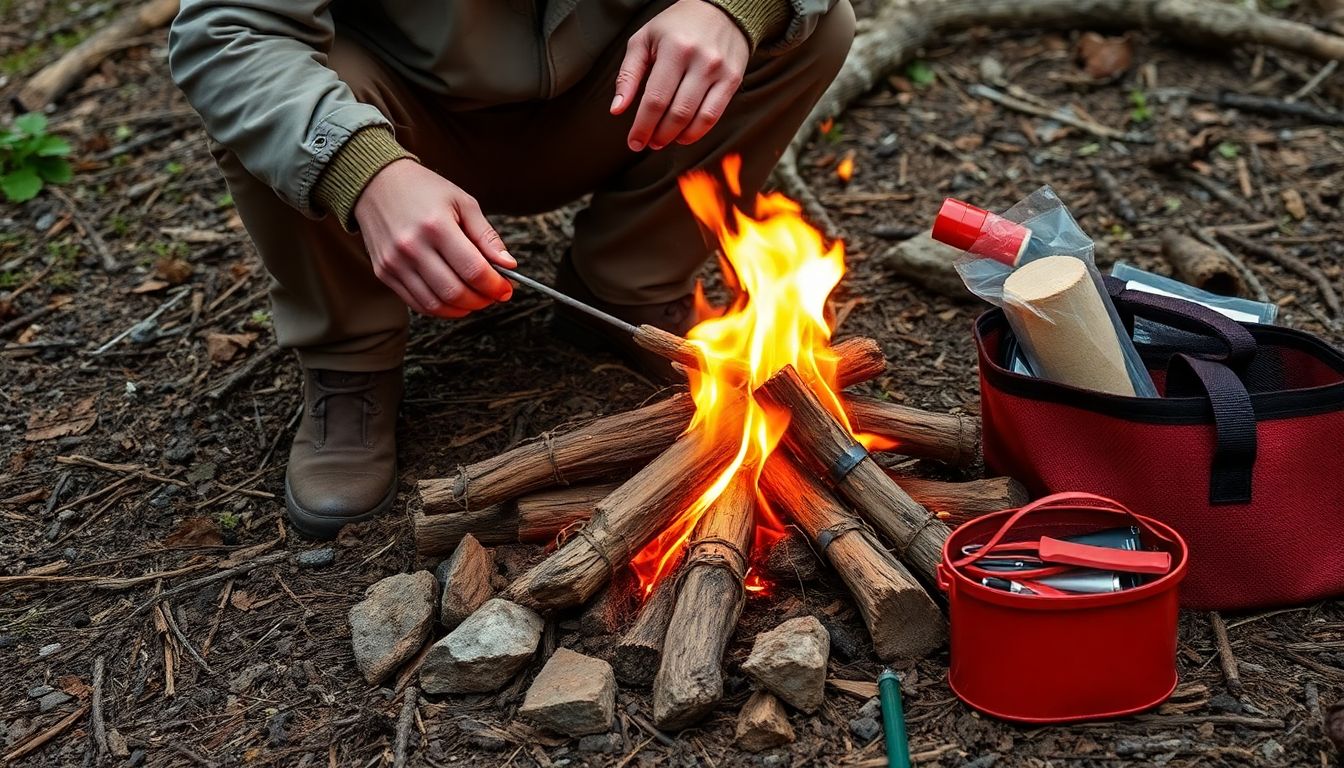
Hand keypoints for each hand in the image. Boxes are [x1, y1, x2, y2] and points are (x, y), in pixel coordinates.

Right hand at [354, 159, 514, 317]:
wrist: (376, 184)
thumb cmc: (423, 190)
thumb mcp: (462, 202)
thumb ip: (486, 236)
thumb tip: (508, 265)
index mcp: (436, 226)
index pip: (473, 270)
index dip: (495, 286)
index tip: (506, 289)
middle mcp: (412, 247)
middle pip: (455, 292)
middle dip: (482, 300)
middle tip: (493, 295)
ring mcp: (395, 262)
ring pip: (435, 304)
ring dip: (462, 309)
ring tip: (475, 299)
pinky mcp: (384, 272)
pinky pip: (416, 303)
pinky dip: (440, 308)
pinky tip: (453, 300)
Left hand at [612, 0, 748, 150]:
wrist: (721, 11)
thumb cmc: (675, 27)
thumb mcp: (644, 40)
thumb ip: (628, 74)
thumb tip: (617, 109)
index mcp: (674, 49)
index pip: (655, 99)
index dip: (643, 126)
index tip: (634, 142)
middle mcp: (700, 60)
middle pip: (676, 113)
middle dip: (658, 135)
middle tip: (648, 143)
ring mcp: (719, 71)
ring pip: (696, 118)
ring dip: (676, 137)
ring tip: (663, 140)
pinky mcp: (733, 79)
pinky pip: (714, 116)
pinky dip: (697, 132)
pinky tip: (683, 136)